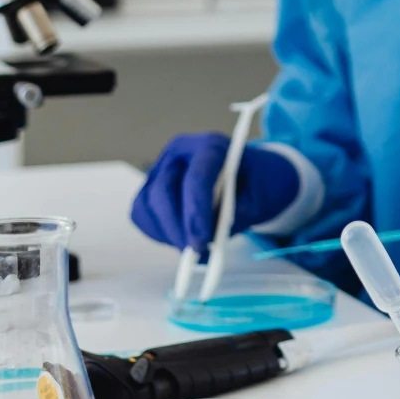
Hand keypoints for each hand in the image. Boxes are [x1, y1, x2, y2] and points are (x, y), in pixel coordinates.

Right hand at [130, 134, 298, 252]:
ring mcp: (161, 166)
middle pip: (163, 191)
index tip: (201, 243)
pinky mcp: (150, 184)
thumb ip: (235, 215)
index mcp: (211, 146)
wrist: (248, 176)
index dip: (196, 213)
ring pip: (148, 204)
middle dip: (176, 227)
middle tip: (193, 252)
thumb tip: (210, 241)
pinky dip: (156, 231)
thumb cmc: (255, 185)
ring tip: (191, 247)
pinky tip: (178, 238)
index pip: (196, 178)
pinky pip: (141, 212)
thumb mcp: (258, 198)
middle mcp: (180, 152)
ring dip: (166, 232)